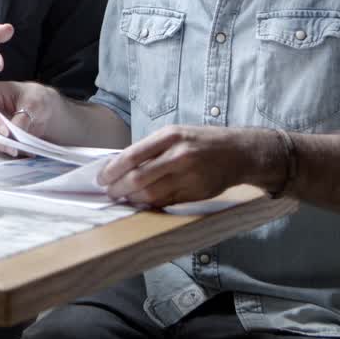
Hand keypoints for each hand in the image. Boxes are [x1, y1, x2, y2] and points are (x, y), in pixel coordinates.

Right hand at [0, 80, 57, 155]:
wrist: (43, 109)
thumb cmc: (35, 98)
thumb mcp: (34, 103)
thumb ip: (23, 117)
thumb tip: (13, 135)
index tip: (5, 132)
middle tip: (11, 148)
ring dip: (2, 146)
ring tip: (17, 150)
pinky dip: (7, 149)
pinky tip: (20, 150)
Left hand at [96, 125, 270, 206]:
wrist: (238, 152)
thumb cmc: (201, 141)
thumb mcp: (176, 134)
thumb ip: (151, 148)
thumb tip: (120, 165)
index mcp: (170, 136)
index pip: (132, 155)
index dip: (112, 169)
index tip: (101, 178)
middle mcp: (179, 155)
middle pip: (139, 178)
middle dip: (118, 188)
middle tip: (109, 192)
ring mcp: (189, 176)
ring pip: (151, 194)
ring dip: (132, 199)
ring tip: (123, 198)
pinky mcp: (196, 193)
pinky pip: (166, 202)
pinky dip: (150, 204)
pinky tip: (141, 202)